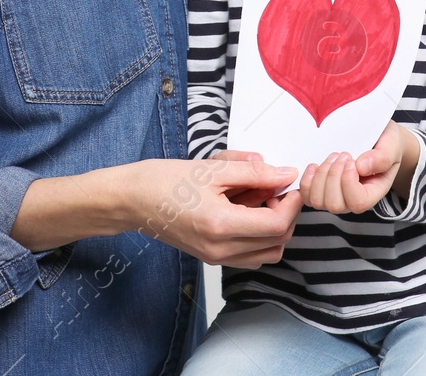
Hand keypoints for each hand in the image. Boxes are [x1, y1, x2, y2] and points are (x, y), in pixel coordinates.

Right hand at [120, 157, 303, 267]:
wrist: (132, 200)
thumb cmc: (164, 181)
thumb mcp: (212, 168)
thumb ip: (253, 172)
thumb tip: (285, 174)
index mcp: (220, 225)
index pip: (277, 225)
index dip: (292, 203)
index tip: (291, 183)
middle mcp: (220, 250)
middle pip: (277, 242)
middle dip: (287, 214)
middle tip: (276, 188)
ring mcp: (216, 258)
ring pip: (267, 253)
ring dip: (275, 227)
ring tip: (261, 200)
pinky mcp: (212, 257)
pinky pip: (250, 255)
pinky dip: (259, 235)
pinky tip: (247, 211)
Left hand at [299, 123, 412, 214]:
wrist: (377, 138)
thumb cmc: (385, 143)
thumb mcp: (392, 145)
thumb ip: (383, 157)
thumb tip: (361, 167)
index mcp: (373, 193)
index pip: (358, 203)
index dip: (348, 182)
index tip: (351, 160)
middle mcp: (353, 200)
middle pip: (334, 204)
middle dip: (333, 176)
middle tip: (342, 154)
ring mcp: (335, 196)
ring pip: (318, 201)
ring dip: (321, 176)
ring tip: (332, 157)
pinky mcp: (321, 190)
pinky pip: (306, 195)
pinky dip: (307, 180)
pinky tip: (315, 165)